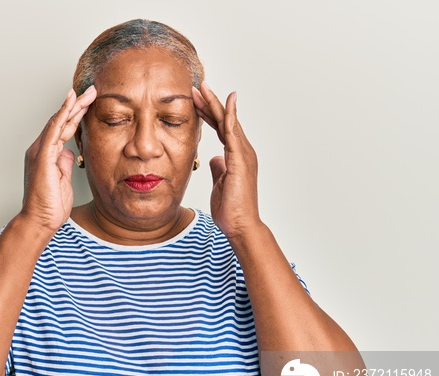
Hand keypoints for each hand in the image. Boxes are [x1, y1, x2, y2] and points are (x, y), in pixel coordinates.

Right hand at [20, 86, 96, 232]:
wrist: (39, 222)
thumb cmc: (50, 206)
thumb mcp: (63, 180)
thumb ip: (64, 164)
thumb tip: (69, 152)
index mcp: (47, 154)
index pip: (63, 128)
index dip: (76, 114)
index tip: (90, 102)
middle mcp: (41, 149)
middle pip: (61, 120)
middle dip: (77, 104)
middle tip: (92, 90)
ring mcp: (39, 151)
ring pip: (57, 121)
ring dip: (72, 105)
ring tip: (86, 92)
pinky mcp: (42, 157)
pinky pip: (53, 131)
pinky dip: (62, 115)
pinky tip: (70, 103)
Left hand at [192, 82, 261, 238]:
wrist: (240, 225)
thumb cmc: (231, 208)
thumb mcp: (219, 182)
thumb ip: (219, 167)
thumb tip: (213, 158)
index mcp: (236, 155)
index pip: (220, 127)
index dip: (208, 112)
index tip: (195, 99)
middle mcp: (242, 151)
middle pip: (224, 120)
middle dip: (209, 102)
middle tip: (196, 85)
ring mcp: (243, 154)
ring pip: (228, 122)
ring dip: (215, 104)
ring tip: (202, 88)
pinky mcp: (241, 160)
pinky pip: (234, 133)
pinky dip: (230, 116)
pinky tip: (225, 103)